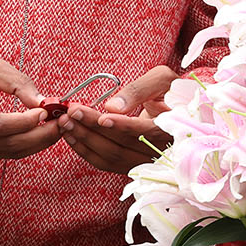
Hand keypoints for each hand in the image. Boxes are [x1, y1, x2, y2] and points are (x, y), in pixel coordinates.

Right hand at [0, 56, 55, 162]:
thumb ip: (15, 81)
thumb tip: (42, 102)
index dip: (26, 122)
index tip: (45, 110)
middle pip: (6, 144)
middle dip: (39, 136)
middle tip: (61, 124)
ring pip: (6, 153)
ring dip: (36, 143)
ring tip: (55, 128)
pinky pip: (1, 155)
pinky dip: (23, 146)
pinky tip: (37, 134)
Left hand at [61, 65, 177, 172]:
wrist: (181, 111)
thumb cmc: (172, 91)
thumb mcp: (162, 80)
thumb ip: (139, 90)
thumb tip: (111, 107)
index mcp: (172, 129)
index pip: (144, 132)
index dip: (122, 126)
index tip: (101, 116)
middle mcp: (159, 151)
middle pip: (121, 146)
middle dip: (93, 129)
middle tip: (71, 112)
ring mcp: (144, 162)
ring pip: (111, 157)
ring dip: (85, 141)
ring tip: (65, 122)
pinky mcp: (131, 165)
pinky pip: (106, 163)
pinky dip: (86, 151)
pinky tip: (71, 136)